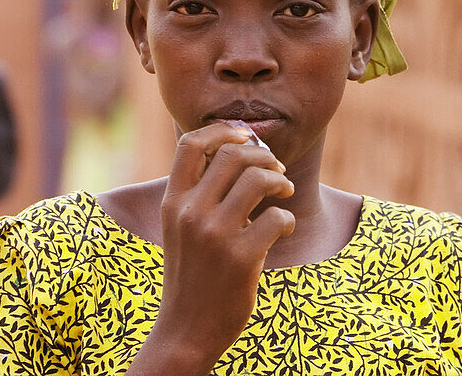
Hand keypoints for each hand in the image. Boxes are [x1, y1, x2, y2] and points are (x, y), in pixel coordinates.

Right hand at [126, 123, 294, 375]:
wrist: (185, 331)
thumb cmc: (192, 275)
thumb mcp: (181, 228)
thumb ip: (200, 194)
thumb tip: (240, 151)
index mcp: (173, 202)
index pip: (191, 144)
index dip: (222, 131)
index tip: (246, 137)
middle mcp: (190, 213)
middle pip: (233, 156)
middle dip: (263, 156)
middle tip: (277, 169)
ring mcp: (215, 235)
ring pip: (258, 179)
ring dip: (280, 180)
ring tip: (284, 193)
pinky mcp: (241, 258)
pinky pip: (278, 218)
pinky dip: (288, 220)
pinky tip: (284, 231)